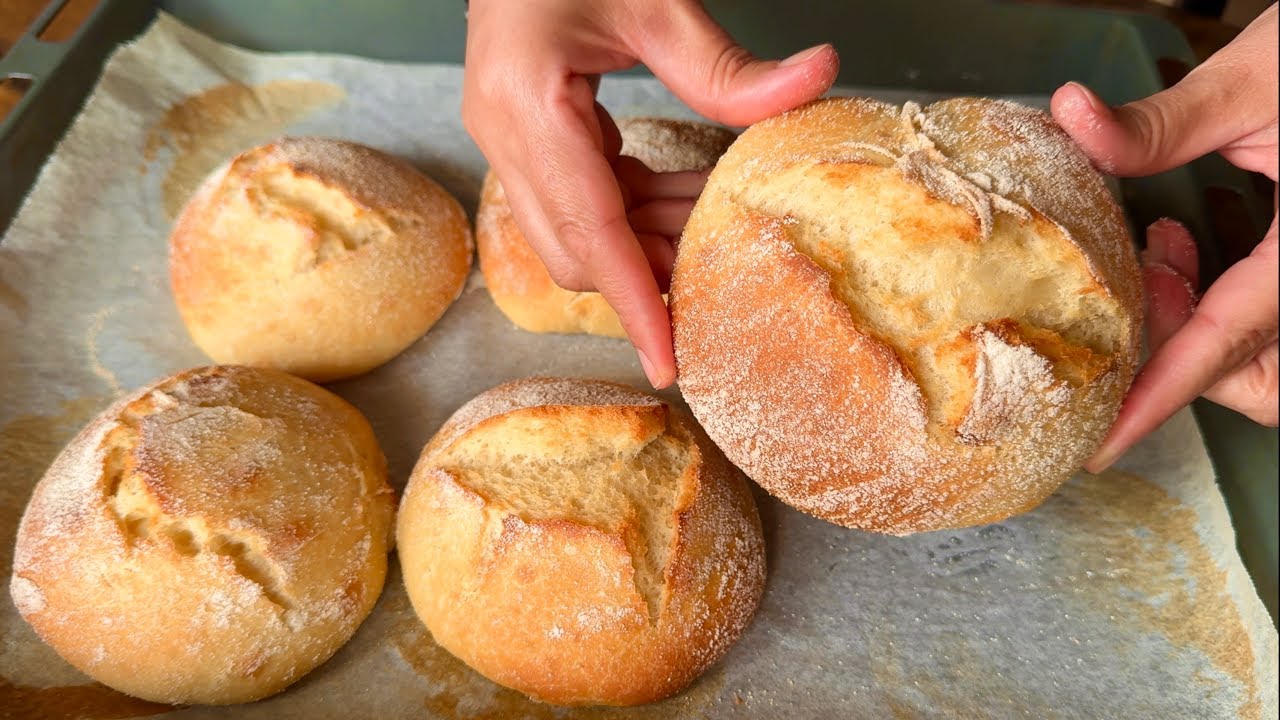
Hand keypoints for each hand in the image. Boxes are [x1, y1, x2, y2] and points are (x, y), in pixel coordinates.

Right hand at [462, 0, 837, 386]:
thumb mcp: (656, 0)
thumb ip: (727, 65)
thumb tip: (816, 81)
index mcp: (527, 104)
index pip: (588, 230)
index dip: (633, 302)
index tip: (668, 361)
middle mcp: (502, 132)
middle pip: (575, 248)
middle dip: (645, 273)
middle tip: (718, 275)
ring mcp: (505, 137)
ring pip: (574, 233)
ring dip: (643, 240)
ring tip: (711, 229)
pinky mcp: (522, 135)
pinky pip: (576, 200)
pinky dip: (630, 211)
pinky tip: (680, 198)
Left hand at [1050, 5, 1277, 470]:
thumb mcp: (1256, 81)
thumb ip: (1164, 121)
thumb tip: (1069, 115)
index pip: (1229, 343)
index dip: (1159, 396)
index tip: (1101, 444)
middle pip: (1261, 381)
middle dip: (1186, 356)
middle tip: (1146, 280)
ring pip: (1269, 362)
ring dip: (1202, 330)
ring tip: (1163, 253)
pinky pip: (1273, 326)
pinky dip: (1222, 308)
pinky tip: (1186, 247)